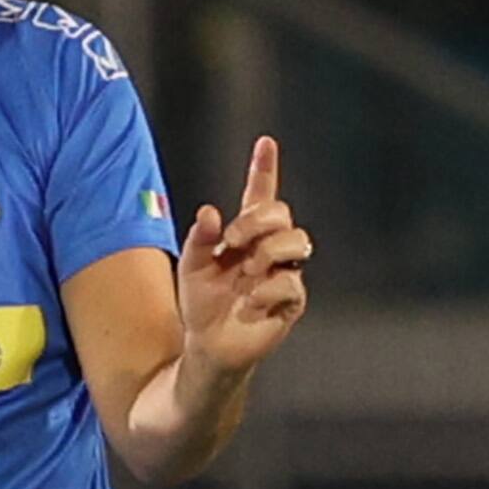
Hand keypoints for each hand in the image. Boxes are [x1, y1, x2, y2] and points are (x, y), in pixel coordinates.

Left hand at [179, 136, 310, 377]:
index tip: (265, 143)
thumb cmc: (203, 304)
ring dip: (267, 251)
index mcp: (246, 235)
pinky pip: (291, 282)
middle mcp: (270, 249)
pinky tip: (250, 302)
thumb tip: (210, 213)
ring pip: (297, 241)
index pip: (261, 195)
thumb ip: (199, 239)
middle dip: (257, 220)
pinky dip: (266, 290)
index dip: (264, 169)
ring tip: (246, 272)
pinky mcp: (292, 301)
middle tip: (232, 240)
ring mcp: (284, 273)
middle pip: (282, 213)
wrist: (209, 345)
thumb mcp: (191, 268)